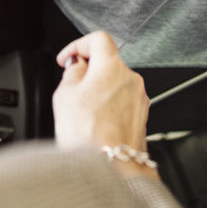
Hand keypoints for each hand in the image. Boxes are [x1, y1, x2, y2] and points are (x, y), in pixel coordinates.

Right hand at [52, 31, 153, 175]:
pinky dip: (109, 106)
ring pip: (115, 84)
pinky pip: (122, 102)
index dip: (78, 45)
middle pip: (108, 62)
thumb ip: (72, 72)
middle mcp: (131, 79)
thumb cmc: (88, 136)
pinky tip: (95, 124)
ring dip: (99, 90)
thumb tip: (76, 65)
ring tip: (81, 112)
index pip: (98, 38)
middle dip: (89, 71)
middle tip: (71, 87)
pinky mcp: (141, 117)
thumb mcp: (65, 95)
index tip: (68, 59)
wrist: (111, 169)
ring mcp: (139, 99)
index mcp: (112, 67)